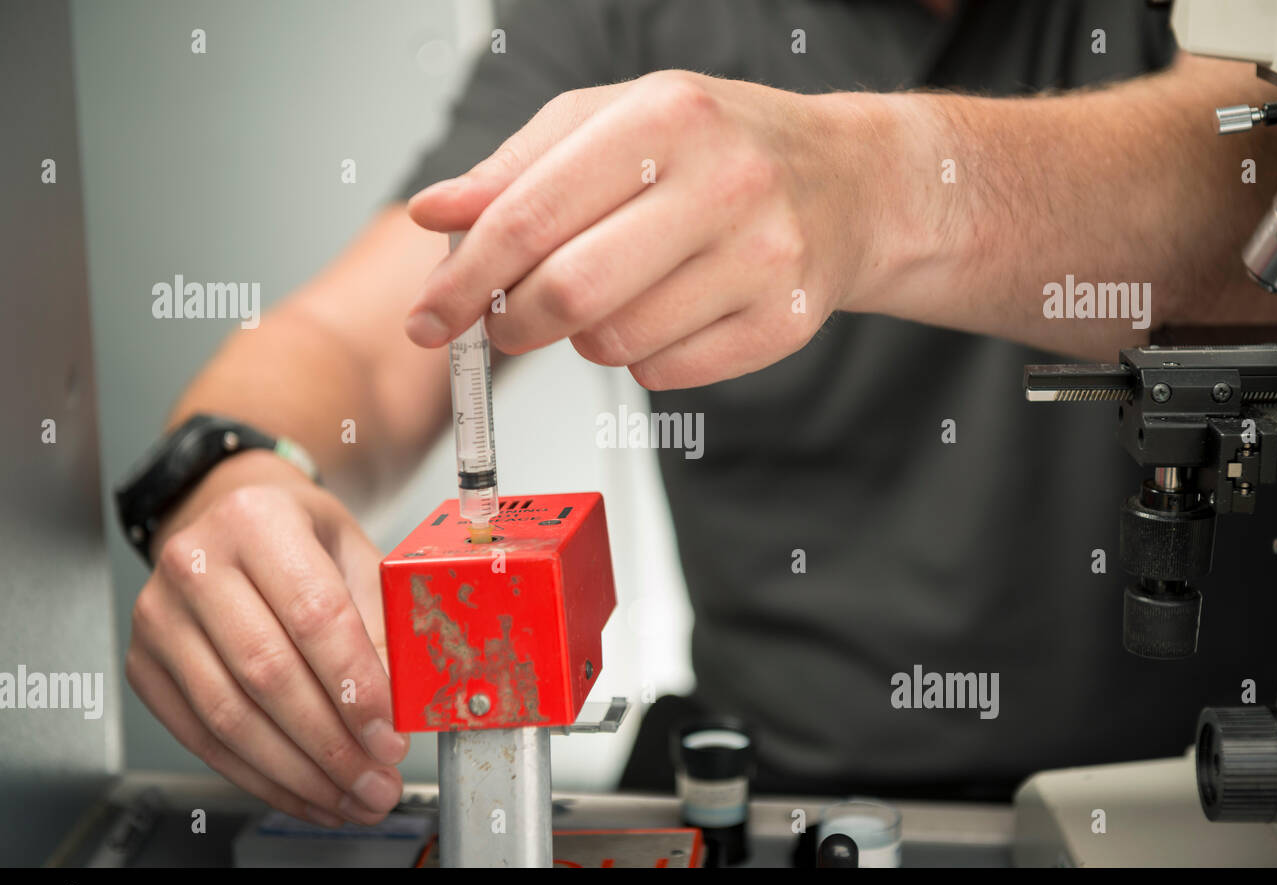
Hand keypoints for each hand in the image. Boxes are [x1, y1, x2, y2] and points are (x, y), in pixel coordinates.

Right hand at [125, 450, 408, 826]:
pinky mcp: (144, 665)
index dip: (354, 685)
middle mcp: (194, 563)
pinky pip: (202, 737)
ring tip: (349, 795)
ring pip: (230, 715)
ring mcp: (159, 616)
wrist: (231, 513)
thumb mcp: (356, 555)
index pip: (312, 615)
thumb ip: (380, 623)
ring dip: (297, 771)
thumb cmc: (299, 534)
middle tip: (376, 779)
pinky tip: (304, 790)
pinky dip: (259, 776)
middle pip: (267, 672)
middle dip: (331, 743)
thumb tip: (401, 704)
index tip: (388, 733)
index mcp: (257, 520)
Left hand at [404, 71, 896, 388]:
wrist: (848, 182)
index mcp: (667, 117)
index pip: (530, 215)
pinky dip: (640, 358)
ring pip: (614, 346)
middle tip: (507, 322)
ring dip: (584, 337)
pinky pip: (663, 375)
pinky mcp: (783, 324)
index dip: (463, 279)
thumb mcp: (616, 122)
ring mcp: (764, 259)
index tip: (428, 317)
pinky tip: (665, 313)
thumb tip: (437, 215)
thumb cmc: (721, 147)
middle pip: (569, 294)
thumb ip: (519, 167)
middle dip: (513, 323)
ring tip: (613, 295)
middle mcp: (724, 184)